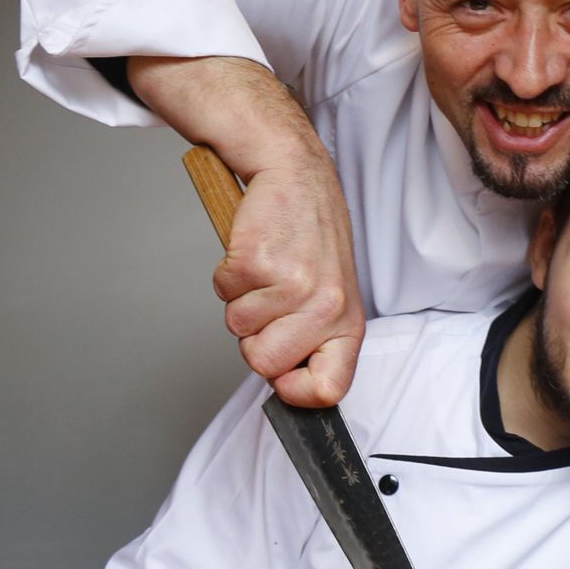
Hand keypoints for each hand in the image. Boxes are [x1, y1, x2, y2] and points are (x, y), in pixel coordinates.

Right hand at [215, 159, 364, 408]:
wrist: (295, 176)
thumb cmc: (312, 237)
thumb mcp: (333, 295)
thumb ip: (315, 341)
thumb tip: (286, 383)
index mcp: (347, 323)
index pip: (328, 389)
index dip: (295, 392)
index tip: (283, 378)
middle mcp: (325, 308)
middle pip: (265, 365)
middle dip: (254, 339)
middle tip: (270, 303)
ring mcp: (291, 286)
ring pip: (237, 329)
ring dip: (241, 300)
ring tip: (266, 271)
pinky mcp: (257, 263)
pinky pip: (222, 292)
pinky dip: (227, 275)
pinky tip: (253, 252)